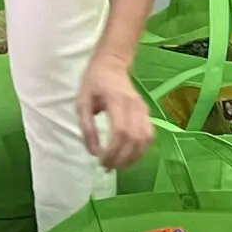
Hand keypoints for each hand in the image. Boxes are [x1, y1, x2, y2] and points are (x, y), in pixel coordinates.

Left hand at [76, 55, 151, 169]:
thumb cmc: (93, 83)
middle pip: (134, 138)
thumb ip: (87, 128)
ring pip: (145, 139)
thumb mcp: (82, 103)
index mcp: (116, 100)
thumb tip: (94, 152)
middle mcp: (134, 105)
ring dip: (133, 157)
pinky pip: (149, 136)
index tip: (101, 161)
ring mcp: (143, 109)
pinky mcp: (147, 113)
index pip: (120, 131)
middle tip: (107, 167)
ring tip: (118, 164)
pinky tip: (129, 156)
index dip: (113, 151)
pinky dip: (141, 150)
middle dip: (122, 158)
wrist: (112, 64)